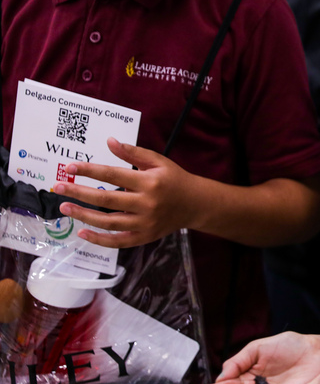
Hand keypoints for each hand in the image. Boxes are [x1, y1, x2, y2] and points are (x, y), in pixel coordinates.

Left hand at [54, 138, 197, 248]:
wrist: (196, 204)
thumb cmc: (175, 180)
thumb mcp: (158, 161)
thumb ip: (133, 152)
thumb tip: (109, 141)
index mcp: (149, 182)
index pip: (112, 174)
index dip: (89, 170)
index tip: (70, 167)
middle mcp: (147, 204)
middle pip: (105, 199)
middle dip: (78, 193)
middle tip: (58, 188)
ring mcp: (145, 223)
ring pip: (108, 222)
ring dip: (84, 216)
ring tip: (65, 208)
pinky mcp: (145, 236)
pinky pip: (118, 241)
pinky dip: (99, 240)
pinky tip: (82, 232)